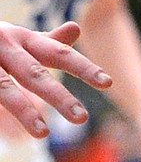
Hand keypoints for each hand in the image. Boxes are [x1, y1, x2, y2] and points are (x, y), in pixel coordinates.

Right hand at [0, 21, 112, 138]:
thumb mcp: (19, 36)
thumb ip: (47, 40)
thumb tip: (77, 28)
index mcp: (22, 38)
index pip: (59, 53)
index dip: (84, 67)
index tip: (108, 83)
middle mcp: (4, 46)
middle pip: (34, 74)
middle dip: (58, 95)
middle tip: (82, 118)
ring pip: (4, 90)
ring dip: (23, 111)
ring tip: (42, 133)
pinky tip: (8, 133)